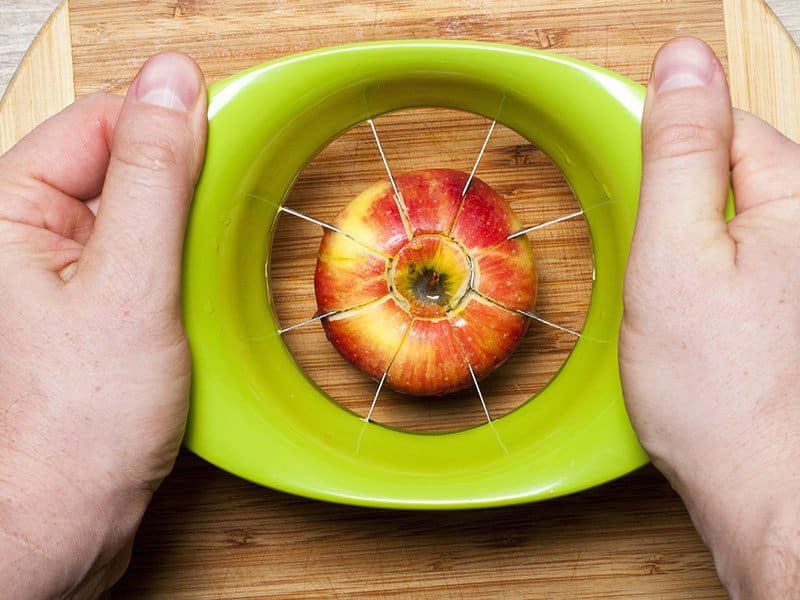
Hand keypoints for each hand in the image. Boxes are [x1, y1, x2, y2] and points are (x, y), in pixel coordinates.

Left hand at [0, 53, 206, 596]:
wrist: (69, 514)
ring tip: (191, 282)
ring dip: (182, 232)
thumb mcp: (131, 284)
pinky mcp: (84, 297)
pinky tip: (186, 300)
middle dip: (178, 191)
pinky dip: (177, 264)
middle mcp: (23, 232)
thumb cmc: (78, 423)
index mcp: (6, 210)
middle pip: (120, 160)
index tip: (222, 151)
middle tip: (204, 238)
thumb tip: (173, 85)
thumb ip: (154, 176)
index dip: (167, 129)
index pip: (99, 119)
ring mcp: (54, 266)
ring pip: (138, 207)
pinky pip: (141, 250)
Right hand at [620, 37, 799, 596]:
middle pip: (743, 173)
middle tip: (666, 273)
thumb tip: (682, 62)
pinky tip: (713, 328)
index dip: (673, 159)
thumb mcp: (674, 255)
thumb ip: (680, 151)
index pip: (731, 124)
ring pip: (746, 224)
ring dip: (706, 251)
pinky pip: (757, 267)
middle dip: (690, 210)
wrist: (769, 494)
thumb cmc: (719, 391)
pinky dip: (725, 285)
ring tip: (691, 310)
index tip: (647, 207)